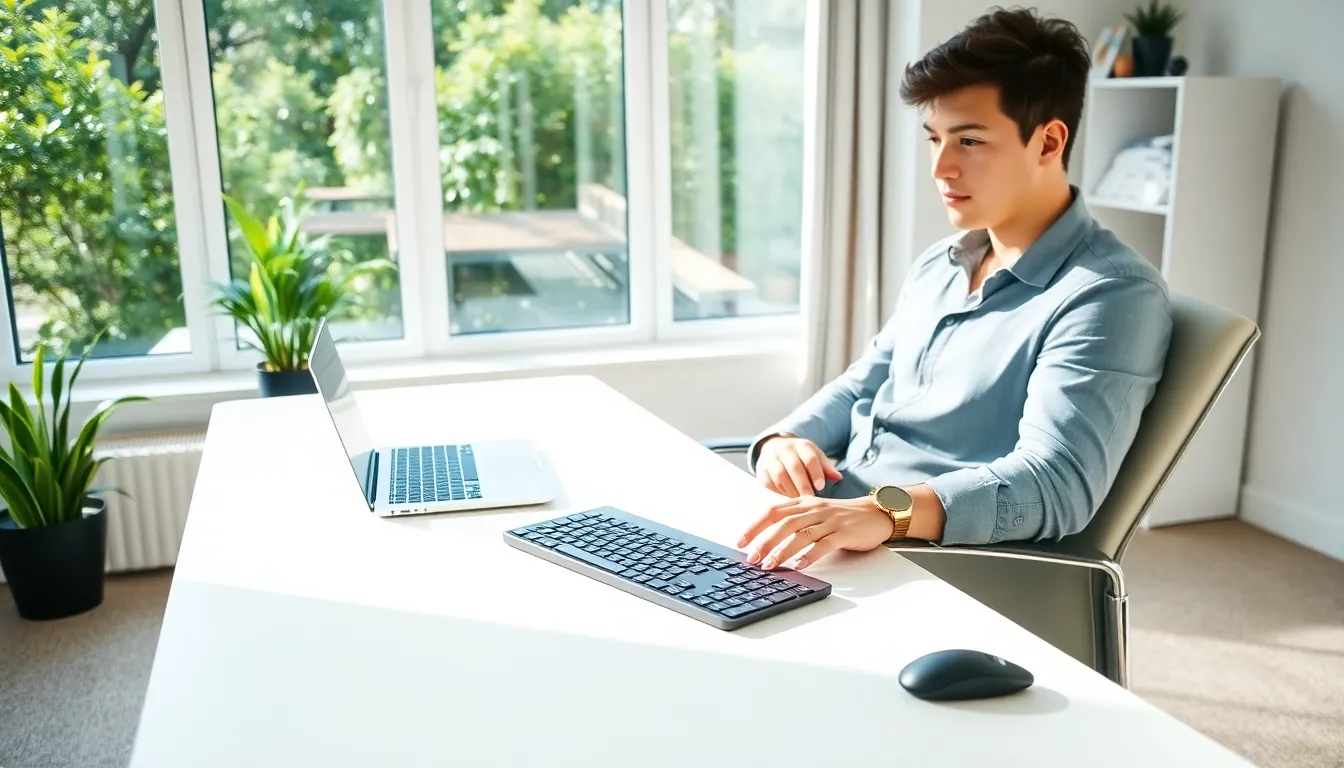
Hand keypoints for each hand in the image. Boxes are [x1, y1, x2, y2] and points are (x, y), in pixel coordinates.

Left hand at [737, 495, 893, 570]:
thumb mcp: (815, 513)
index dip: (755, 526)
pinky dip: (810, 555)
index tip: (741, 542)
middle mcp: (814, 509)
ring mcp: (830, 520)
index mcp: (804, 503)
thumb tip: (768, 539)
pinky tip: (800, 565)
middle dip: (765, 541)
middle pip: (784, 523)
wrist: (875, 513)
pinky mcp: (844, 533)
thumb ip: (795, 521)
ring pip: (801, 534)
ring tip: (770, 565)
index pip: (773, 512)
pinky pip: (824, 544)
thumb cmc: (842, 516)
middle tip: (752, 558)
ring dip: (783, 551)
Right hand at [756, 436, 842, 496]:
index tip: (821, 487)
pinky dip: (779, 495)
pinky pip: (769, 485)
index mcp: (801, 446)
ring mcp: (771, 460)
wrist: (774, 448)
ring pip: (780, 477)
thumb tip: (838, 477)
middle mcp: (785, 450)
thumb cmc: (801, 457)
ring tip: (801, 505)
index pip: (810, 458)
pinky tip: (787, 504)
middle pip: (794, 467)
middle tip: (811, 500)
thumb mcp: (815, 456)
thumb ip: (826, 467)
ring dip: (791, 492)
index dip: (816, 472)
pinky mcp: (761, 472)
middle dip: (803, 485)